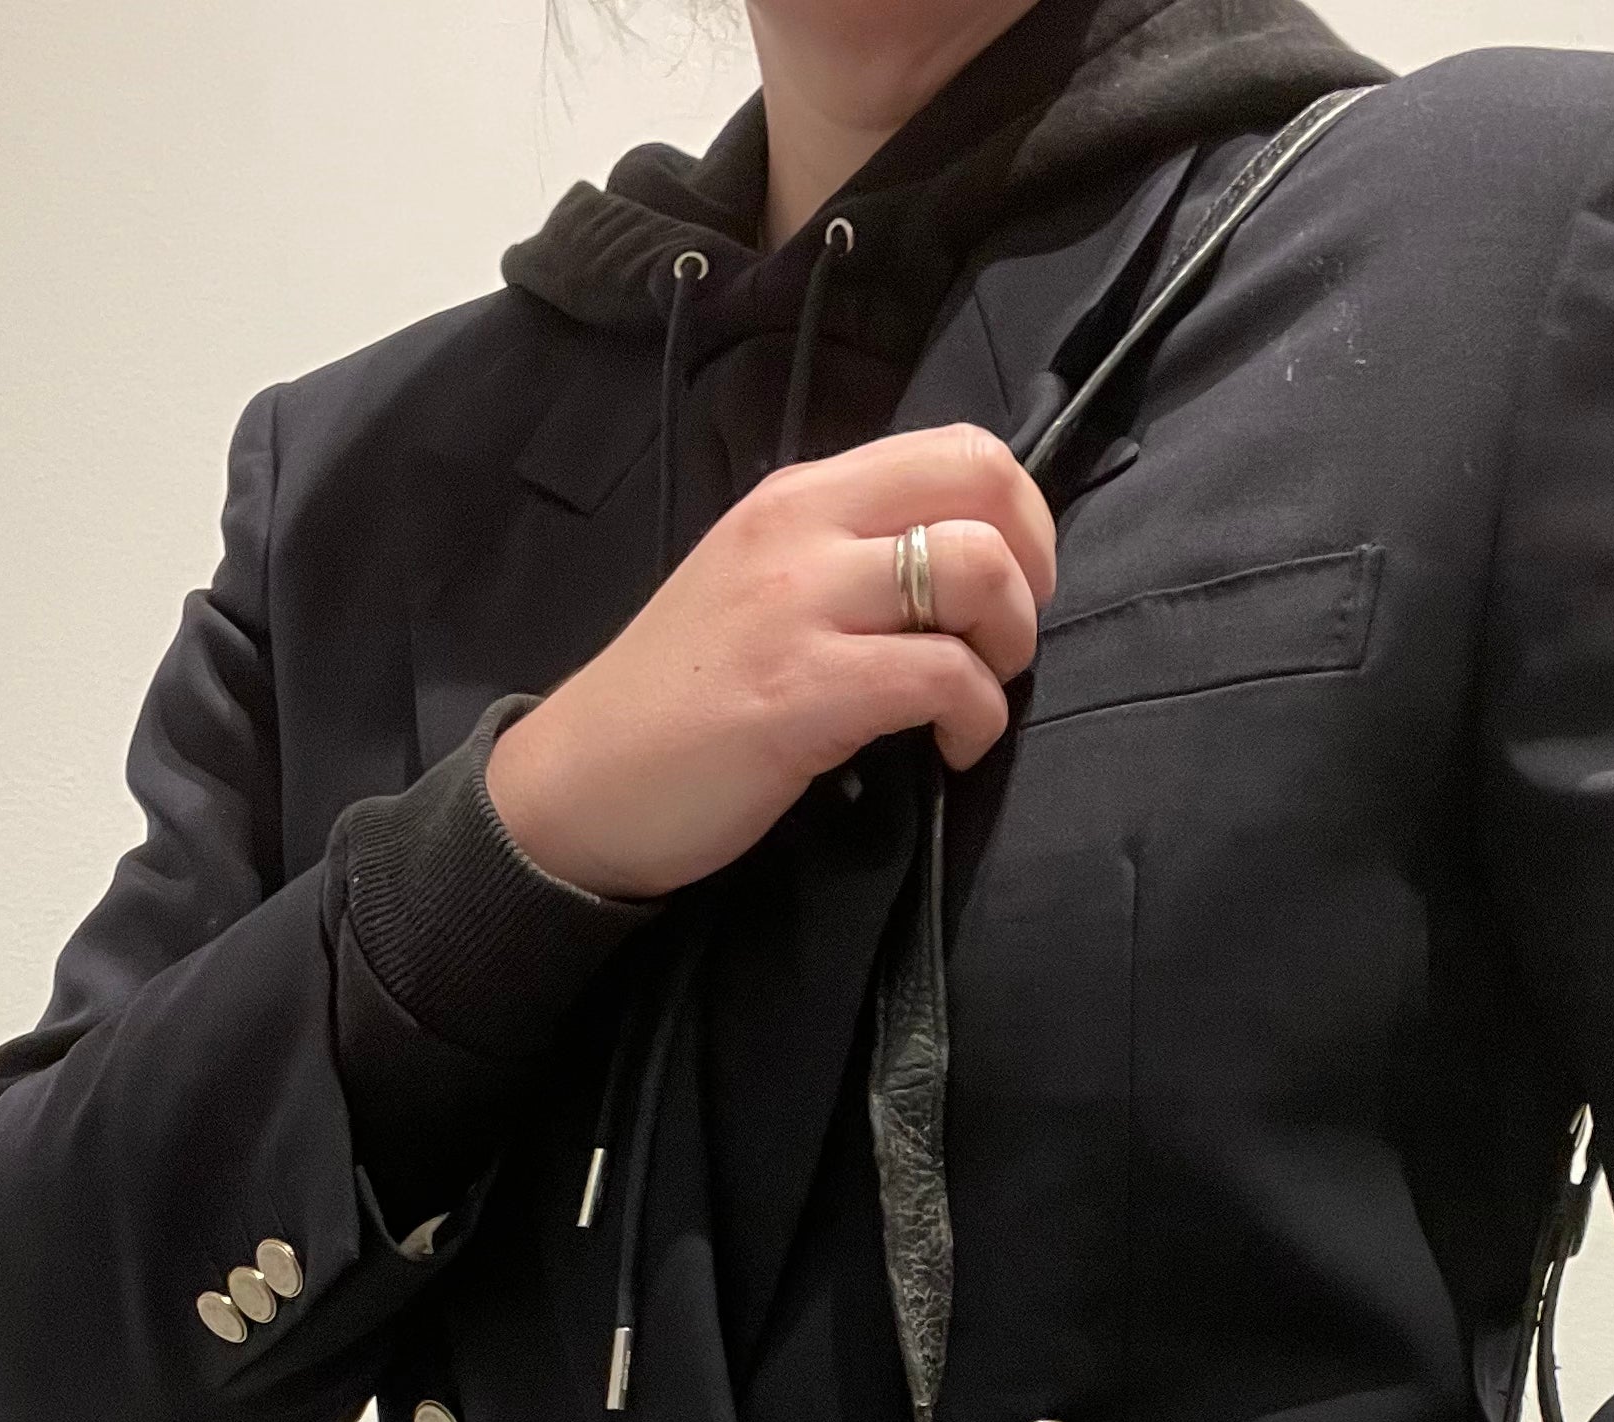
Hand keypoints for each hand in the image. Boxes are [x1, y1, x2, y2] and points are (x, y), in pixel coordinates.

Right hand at [485, 424, 1056, 900]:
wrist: (581, 781)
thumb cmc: (681, 699)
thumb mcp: (762, 587)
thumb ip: (846, 559)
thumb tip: (956, 568)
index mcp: (799, 495)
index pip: (955, 449)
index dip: (1020, 517)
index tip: (1009, 590)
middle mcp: (802, 527)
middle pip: (981, 485)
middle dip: (1032, 569)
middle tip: (1004, 644)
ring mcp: (799, 605)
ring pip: (974, 571)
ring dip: (1009, 645)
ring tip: (976, 700)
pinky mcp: (803, 690)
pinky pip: (943, 676)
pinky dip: (978, 720)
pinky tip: (952, 750)